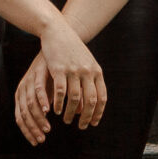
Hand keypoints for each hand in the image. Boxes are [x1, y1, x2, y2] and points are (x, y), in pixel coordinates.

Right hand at [15, 19, 106, 143]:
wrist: (59, 31)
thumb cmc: (72, 51)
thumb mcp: (85, 65)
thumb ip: (88, 84)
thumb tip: (87, 108)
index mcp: (96, 72)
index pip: (102, 97)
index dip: (98, 113)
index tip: (93, 123)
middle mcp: (88, 72)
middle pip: (91, 100)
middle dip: (87, 117)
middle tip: (81, 127)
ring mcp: (74, 70)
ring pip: (75, 98)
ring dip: (71, 112)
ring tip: (67, 120)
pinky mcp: (59, 69)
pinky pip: (60, 91)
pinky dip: (59, 103)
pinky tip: (55, 110)